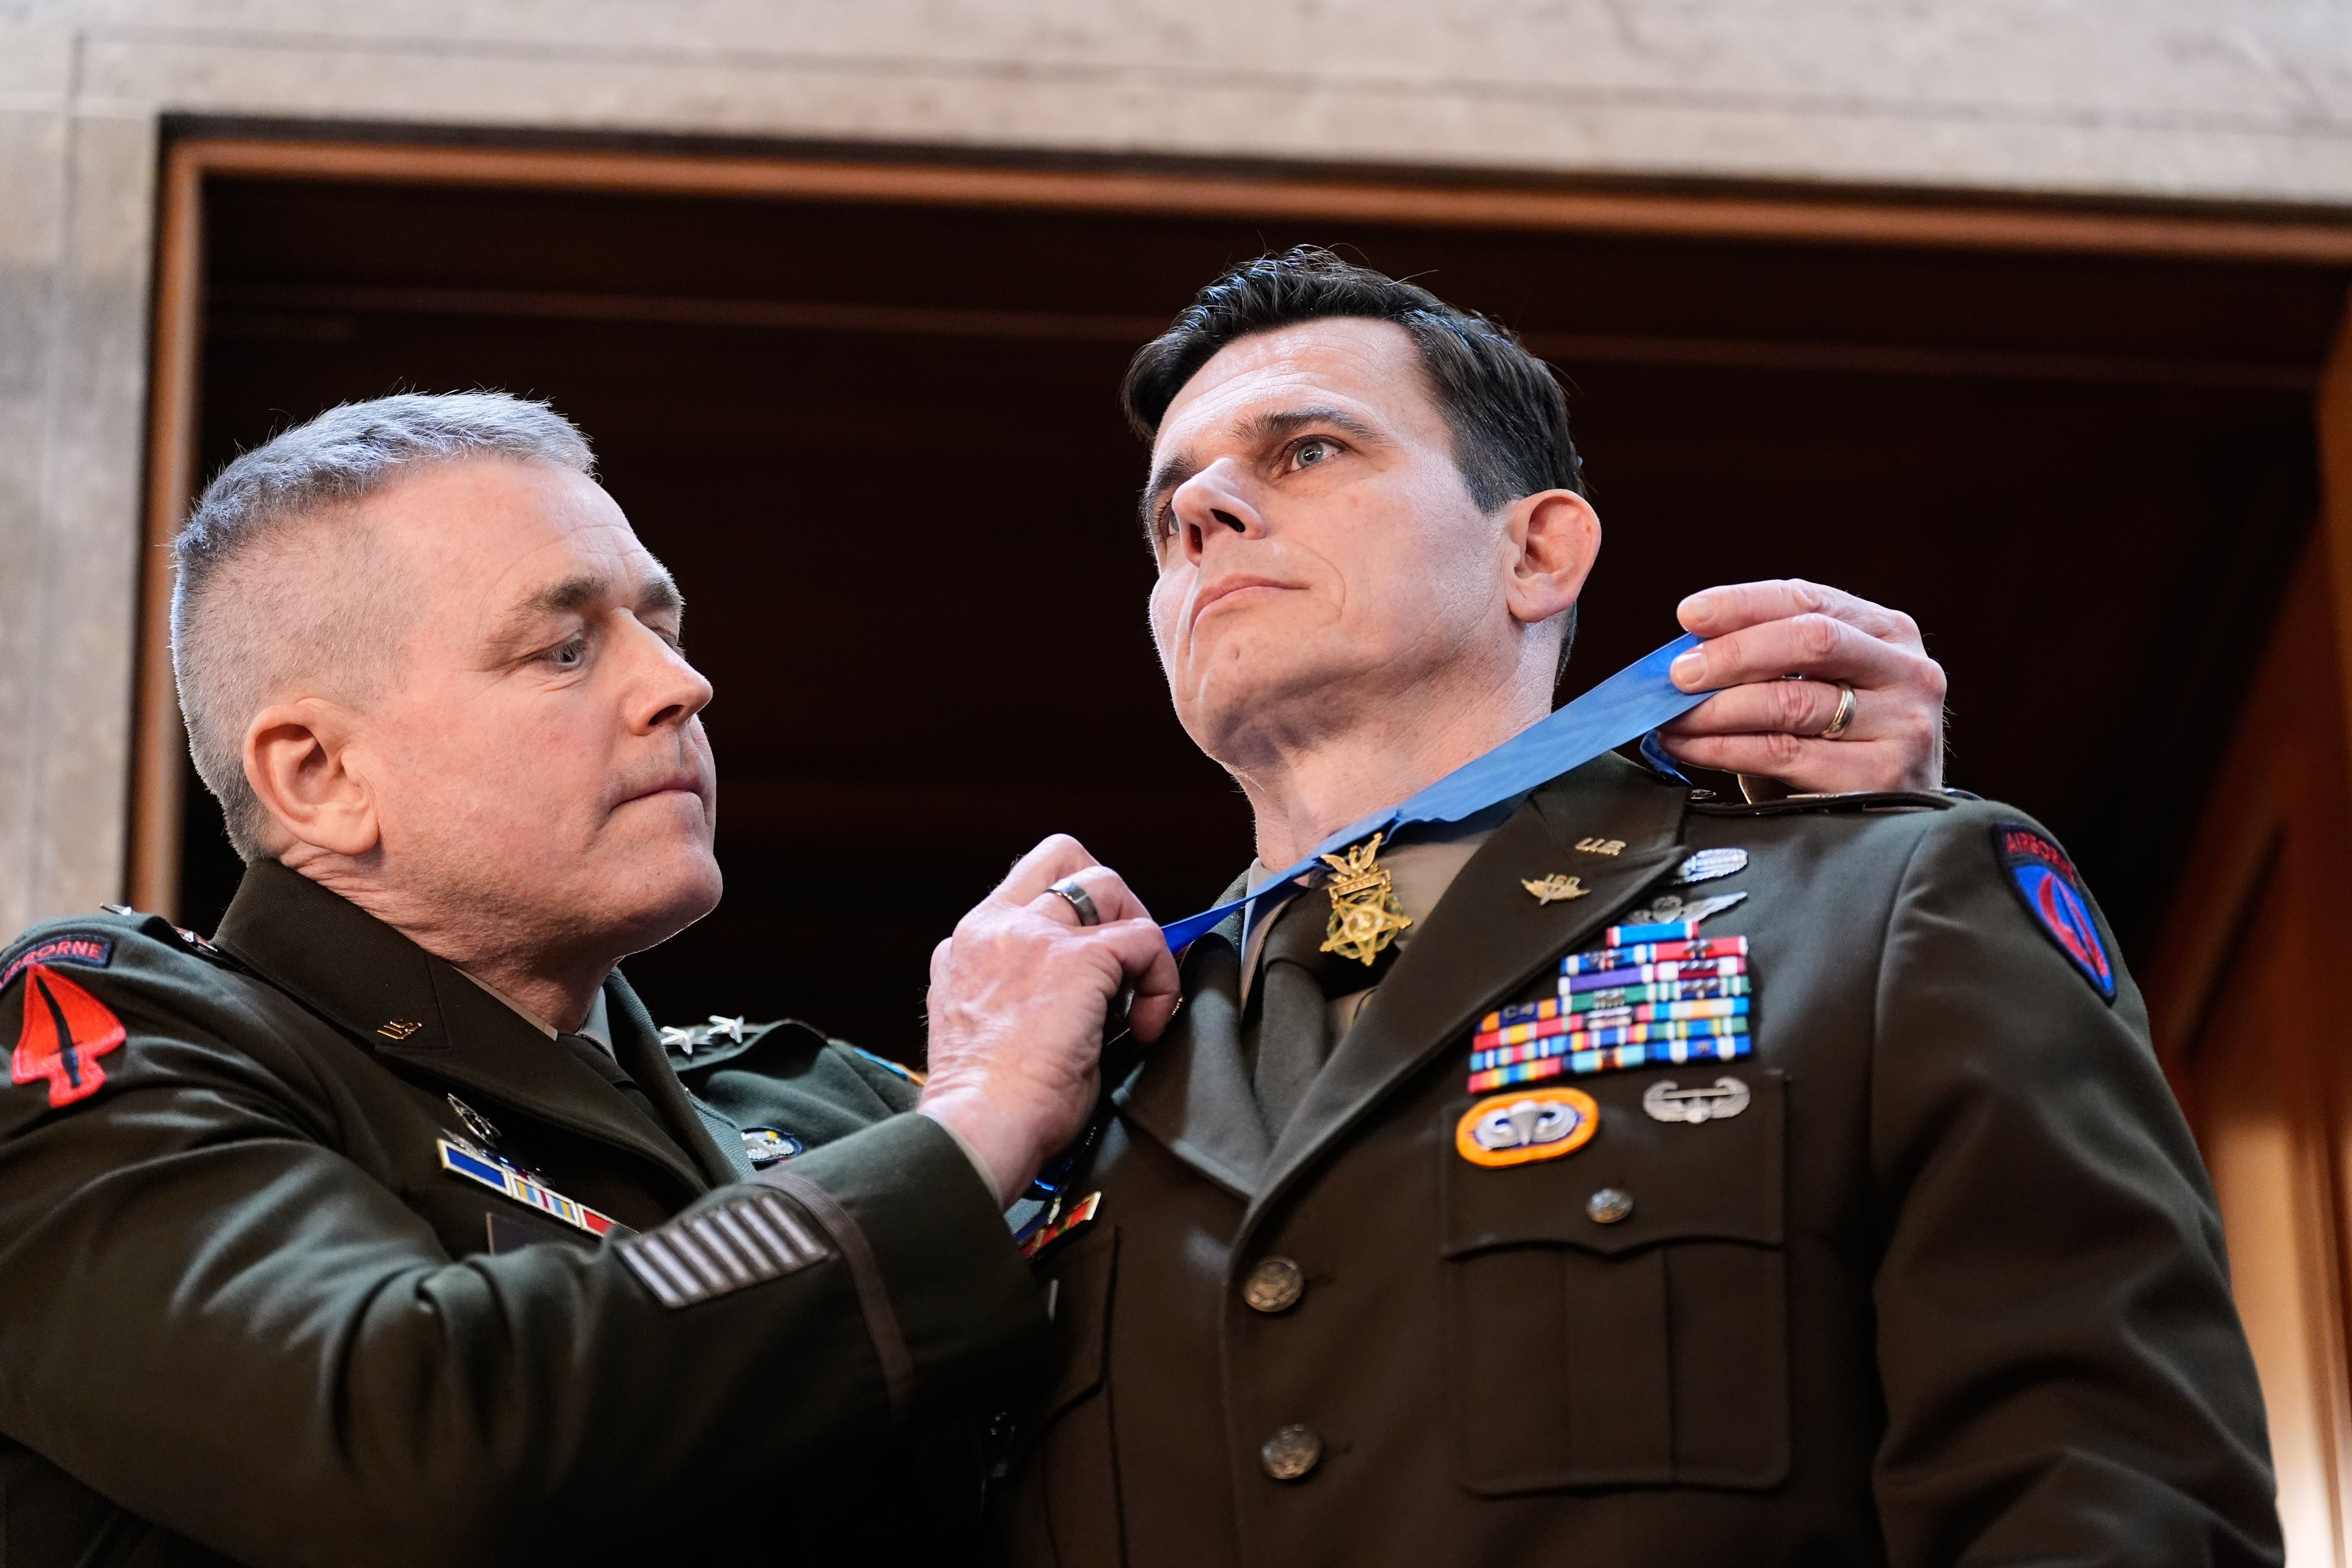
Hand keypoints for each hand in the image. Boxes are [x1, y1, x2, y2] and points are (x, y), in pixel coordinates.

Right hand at [917, 836, 1180, 1206]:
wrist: (980, 1129)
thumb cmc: (988, 1106)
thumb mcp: (985, 1028)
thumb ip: (1015, 991)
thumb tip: (1081, 994)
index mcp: (966, 946)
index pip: (1026, 887)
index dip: (1071, 913)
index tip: (1093, 966)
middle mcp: (993, 927)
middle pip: (1063, 856)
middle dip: (1107, 897)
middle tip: (1123, 959)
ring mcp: (1033, 935)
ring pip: (1107, 884)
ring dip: (1137, 936)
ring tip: (1137, 996)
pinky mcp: (1077, 959)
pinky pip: (1145, 938)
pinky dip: (1160, 981)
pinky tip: (1146, 1026)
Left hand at [1657, 579, 1945, 793]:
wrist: (1889, 819)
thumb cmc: (1840, 748)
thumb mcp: (1817, 690)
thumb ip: (1771, 663)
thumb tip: (1686, 652)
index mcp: (1888, 633)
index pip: (1810, 599)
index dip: (1744, 603)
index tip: (1690, 615)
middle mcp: (1908, 672)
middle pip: (1810, 641)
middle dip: (1732, 654)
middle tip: (1679, 674)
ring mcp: (1903, 725)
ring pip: (1792, 701)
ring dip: (1717, 708)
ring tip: (1672, 716)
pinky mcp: (1882, 777)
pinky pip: (1783, 754)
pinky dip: (1724, 748)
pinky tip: (1691, 747)